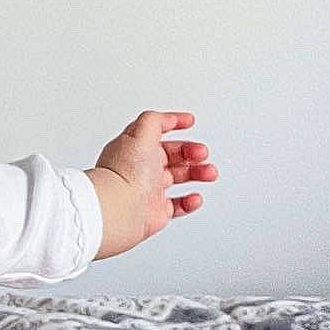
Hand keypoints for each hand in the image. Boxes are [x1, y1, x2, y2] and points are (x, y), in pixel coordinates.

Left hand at [88, 111, 218, 255]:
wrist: (120, 209)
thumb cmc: (125, 174)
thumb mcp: (140, 134)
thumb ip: (154, 121)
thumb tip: (167, 118)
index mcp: (134, 147)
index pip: (155, 131)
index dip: (172, 123)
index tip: (189, 122)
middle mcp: (140, 168)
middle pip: (171, 155)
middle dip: (190, 151)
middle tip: (202, 153)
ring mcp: (148, 189)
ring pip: (177, 177)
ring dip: (196, 173)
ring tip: (209, 173)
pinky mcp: (154, 211)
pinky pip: (176, 205)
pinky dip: (189, 201)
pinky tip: (195, 197)